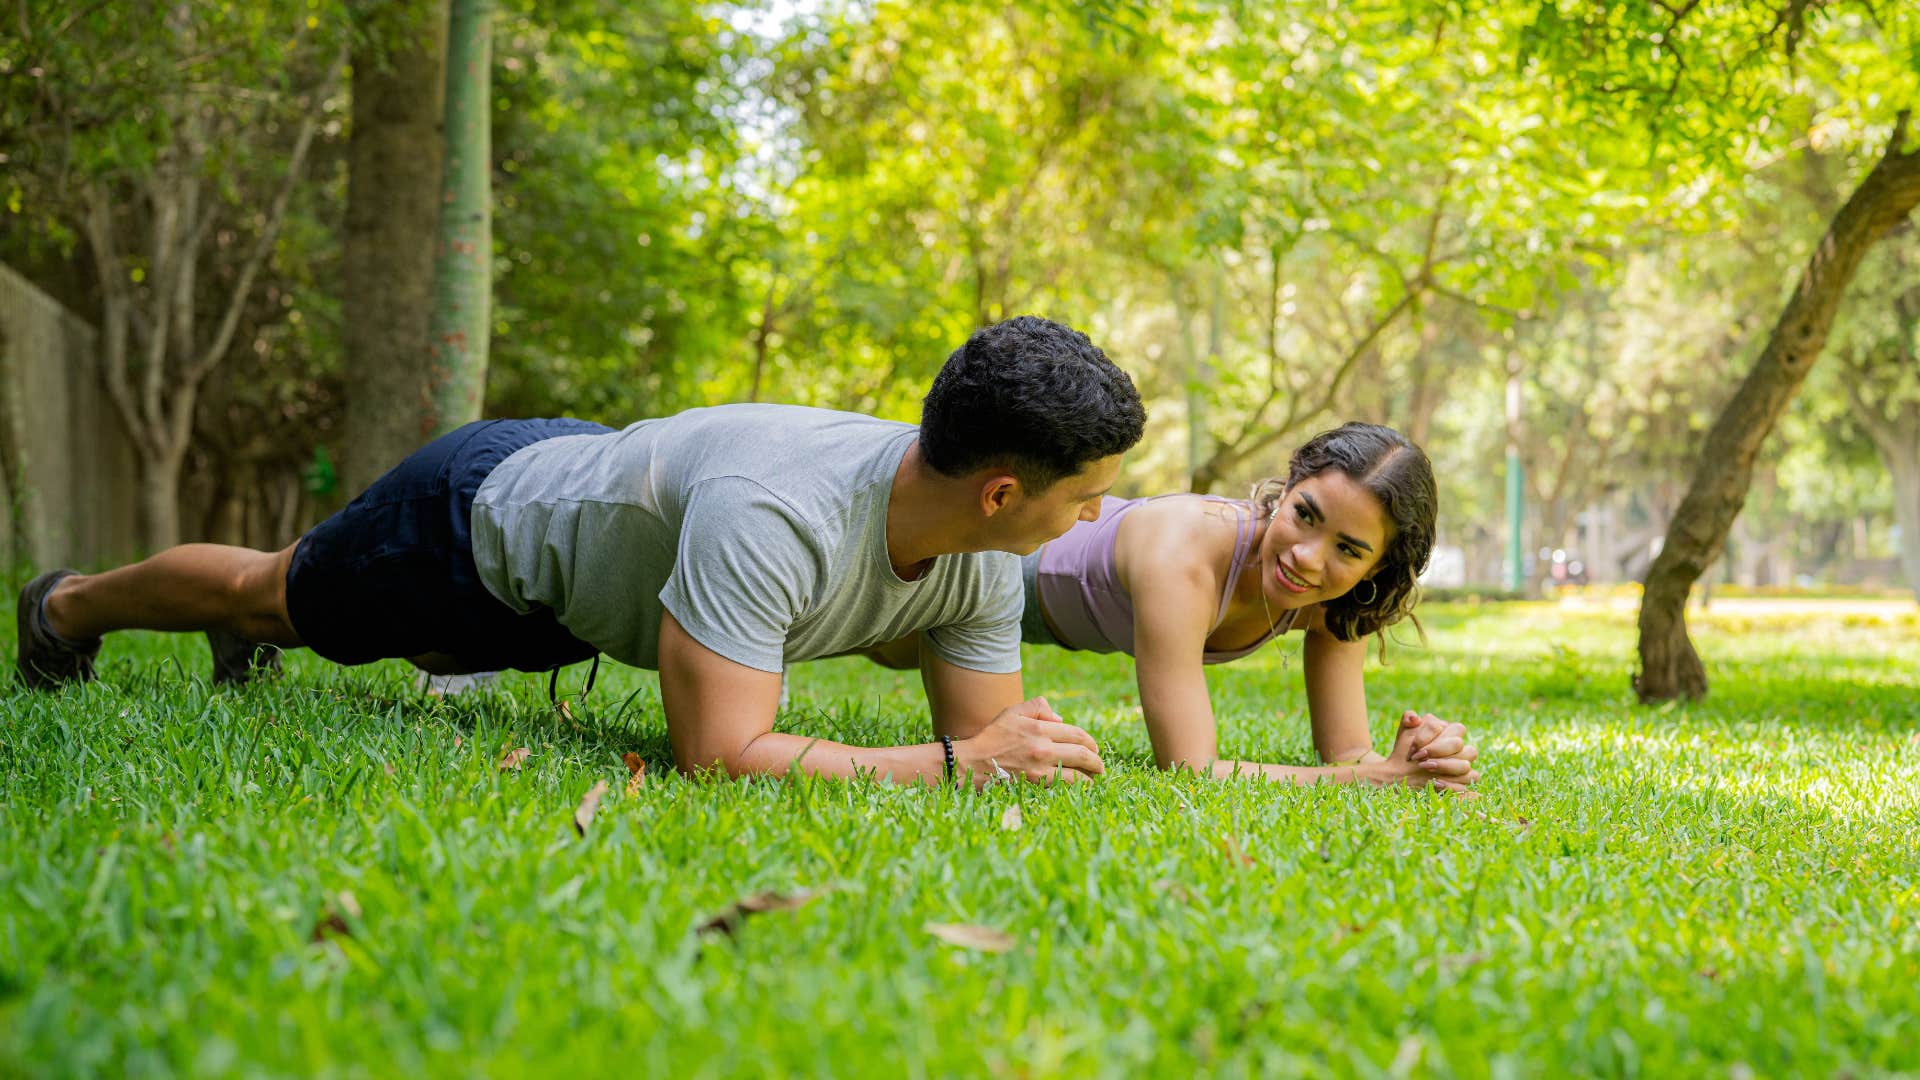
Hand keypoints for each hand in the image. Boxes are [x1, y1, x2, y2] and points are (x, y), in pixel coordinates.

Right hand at [954, 697, 1103, 785]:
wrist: (973, 763)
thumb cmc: (992, 737)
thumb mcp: (1012, 712)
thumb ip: (1038, 708)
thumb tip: (1060, 719)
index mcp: (1039, 728)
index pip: (1076, 734)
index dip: (1090, 742)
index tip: (1094, 748)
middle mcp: (1043, 747)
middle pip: (1082, 754)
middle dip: (1096, 761)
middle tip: (1100, 766)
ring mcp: (1040, 767)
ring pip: (1077, 774)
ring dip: (1091, 777)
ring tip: (1095, 779)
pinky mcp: (1035, 783)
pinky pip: (1064, 786)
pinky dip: (1076, 787)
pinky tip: (1080, 788)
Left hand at [1384, 710, 1478, 792]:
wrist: (1400, 772)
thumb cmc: (1406, 749)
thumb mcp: (1404, 732)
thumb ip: (1408, 718)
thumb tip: (1415, 718)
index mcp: (1451, 731)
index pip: (1454, 729)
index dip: (1431, 737)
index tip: (1413, 748)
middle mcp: (1461, 748)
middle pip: (1459, 745)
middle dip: (1436, 751)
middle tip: (1418, 758)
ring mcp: (1463, 765)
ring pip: (1465, 765)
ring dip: (1443, 766)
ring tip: (1425, 767)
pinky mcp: (1462, 782)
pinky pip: (1466, 785)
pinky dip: (1450, 784)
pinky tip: (1434, 782)